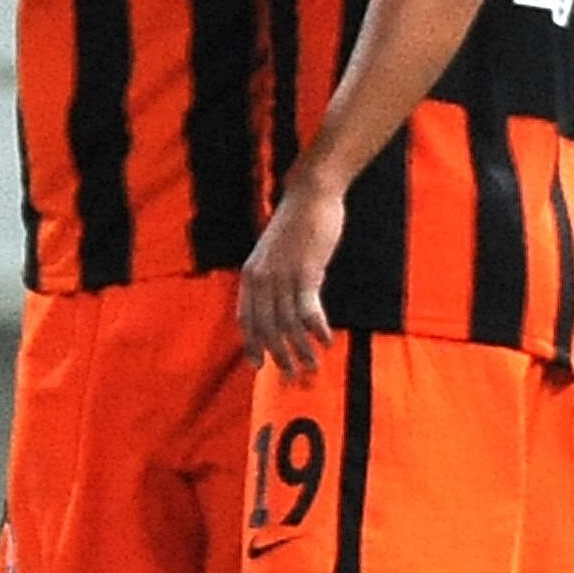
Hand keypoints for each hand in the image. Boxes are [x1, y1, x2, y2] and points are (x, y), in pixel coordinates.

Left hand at [239, 178, 345, 378]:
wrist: (310, 196)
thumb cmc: (295, 224)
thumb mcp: (273, 254)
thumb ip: (272, 279)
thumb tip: (279, 307)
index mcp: (250, 275)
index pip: (245, 318)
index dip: (251, 344)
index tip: (258, 365)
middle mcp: (262, 279)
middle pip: (266, 327)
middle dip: (279, 355)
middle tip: (292, 376)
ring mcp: (283, 276)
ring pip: (288, 324)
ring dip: (301, 350)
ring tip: (313, 367)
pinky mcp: (306, 272)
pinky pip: (309, 310)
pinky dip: (318, 329)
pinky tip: (327, 341)